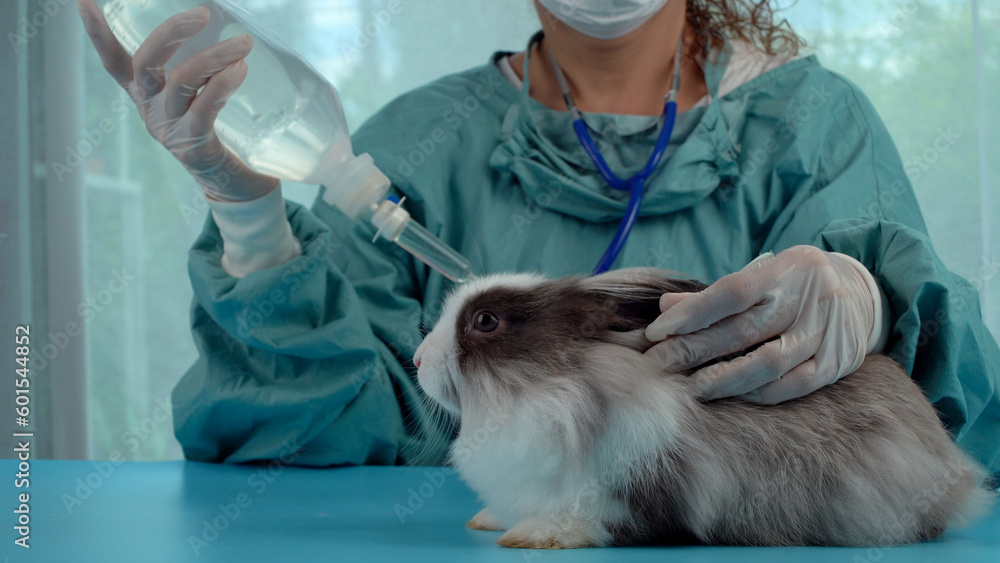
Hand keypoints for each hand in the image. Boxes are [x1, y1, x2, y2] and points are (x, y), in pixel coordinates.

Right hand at [78, 0, 278, 201]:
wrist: (229, 183)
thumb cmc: (214, 127)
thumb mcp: (197, 94)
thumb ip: (201, 67)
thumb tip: (228, 25)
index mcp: (145, 95)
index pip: (114, 63)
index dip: (98, 35)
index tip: (84, 4)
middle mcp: (150, 111)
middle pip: (146, 65)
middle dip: (171, 33)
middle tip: (202, 13)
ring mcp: (169, 130)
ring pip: (182, 82)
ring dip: (215, 57)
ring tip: (244, 43)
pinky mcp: (193, 146)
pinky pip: (204, 109)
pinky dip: (222, 85)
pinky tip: (240, 69)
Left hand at [644, 246, 880, 403]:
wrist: (862, 293)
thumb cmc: (795, 284)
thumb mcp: (763, 274)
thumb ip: (716, 293)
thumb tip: (665, 307)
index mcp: (788, 269)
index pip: (733, 292)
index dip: (692, 313)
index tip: (656, 332)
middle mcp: (811, 300)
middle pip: (743, 331)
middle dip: (693, 350)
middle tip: (658, 366)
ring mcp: (827, 334)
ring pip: (768, 364)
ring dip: (722, 380)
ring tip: (688, 388)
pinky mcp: (837, 364)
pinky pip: (791, 386)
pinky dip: (756, 393)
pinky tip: (728, 395)